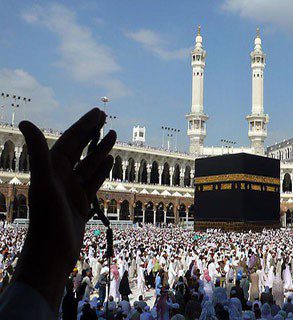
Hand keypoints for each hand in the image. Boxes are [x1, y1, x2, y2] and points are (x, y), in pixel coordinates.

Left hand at [12, 108, 115, 312]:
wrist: (53, 253)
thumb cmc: (47, 220)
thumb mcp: (44, 184)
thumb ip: (37, 153)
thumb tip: (26, 122)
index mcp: (51, 169)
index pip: (70, 141)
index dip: (83, 125)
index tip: (98, 113)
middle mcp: (61, 177)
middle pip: (79, 149)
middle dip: (91, 132)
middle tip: (104, 116)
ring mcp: (72, 190)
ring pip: (89, 164)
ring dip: (100, 149)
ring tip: (113, 135)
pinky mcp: (81, 203)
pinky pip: (93, 181)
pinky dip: (102, 169)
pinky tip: (110, 161)